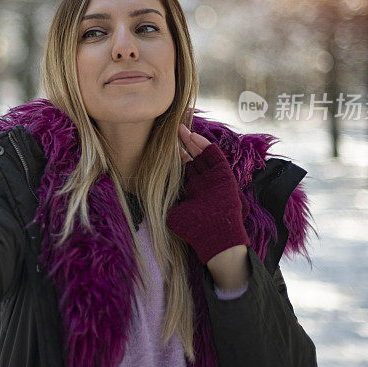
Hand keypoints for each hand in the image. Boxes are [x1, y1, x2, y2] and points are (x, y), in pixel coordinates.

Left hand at [167, 123, 249, 264]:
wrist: (213, 237)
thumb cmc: (192, 229)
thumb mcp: (172, 212)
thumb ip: (162, 201)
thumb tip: (143, 192)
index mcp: (190, 189)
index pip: (181, 168)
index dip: (173, 156)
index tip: (161, 145)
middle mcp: (202, 182)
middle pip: (192, 157)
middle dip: (182, 144)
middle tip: (171, 130)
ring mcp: (213, 178)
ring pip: (203, 154)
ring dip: (192, 141)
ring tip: (181, 129)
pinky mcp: (224, 176)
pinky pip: (215, 156)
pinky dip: (205, 145)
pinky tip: (193, 136)